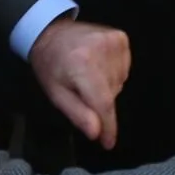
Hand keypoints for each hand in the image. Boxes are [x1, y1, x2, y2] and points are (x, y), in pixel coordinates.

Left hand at [28, 17, 130, 148]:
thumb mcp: (56, 94)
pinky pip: (124, 69)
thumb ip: (78, 114)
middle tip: (82, 93)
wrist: (52, 32)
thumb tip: (97, 133)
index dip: (108, 126)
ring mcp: (114, 42)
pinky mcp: (121, 38)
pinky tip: (98, 67)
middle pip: (112, 94)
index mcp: (82, 66)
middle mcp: (102, 51)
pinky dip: (114, 74)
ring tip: (88, 77)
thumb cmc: (50, 66)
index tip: (108, 143)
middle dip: (99, 103)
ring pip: (120, 83)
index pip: (103, 103)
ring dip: (107, 88)